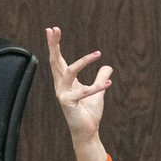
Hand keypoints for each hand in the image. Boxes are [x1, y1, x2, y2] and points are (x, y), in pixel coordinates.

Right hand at [46, 27, 112, 143]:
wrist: (87, 132)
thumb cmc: (89, 113)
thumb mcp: (98, 91)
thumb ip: (100, 78)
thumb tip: (108, 67)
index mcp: (65, 82)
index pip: (58, 60)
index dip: (55, 45)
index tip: (52, 29)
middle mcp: (61, 86)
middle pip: (55, 61)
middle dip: (54, 44)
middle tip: (53, 28)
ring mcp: (63, 94)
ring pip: (70, 71)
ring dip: (84, 61)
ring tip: (98, 54)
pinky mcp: (69, 103)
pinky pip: (84, 91)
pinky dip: (97, 87)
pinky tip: (109, 82)